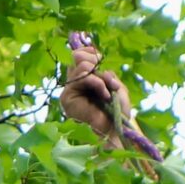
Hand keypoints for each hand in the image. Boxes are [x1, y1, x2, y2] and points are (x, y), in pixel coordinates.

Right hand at [61, 38, 140, 153]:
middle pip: (78, 55)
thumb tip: (94, 61)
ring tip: (107, 91)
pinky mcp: (67, 98)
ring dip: (98, 76)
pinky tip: (104, 95)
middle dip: (96, 63)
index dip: (92, 53)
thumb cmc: (117, 110)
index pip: (81, 53)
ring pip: (80, 65)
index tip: (103, 63)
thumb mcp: (115, 85)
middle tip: (108, 80)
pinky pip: (81, 77)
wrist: (117, 129)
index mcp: (85, 77)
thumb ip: (104, 72)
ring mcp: (69, 90)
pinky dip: (96, 82)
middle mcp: (74, 82)